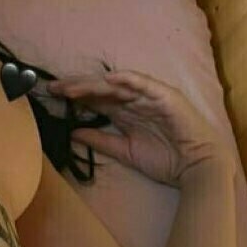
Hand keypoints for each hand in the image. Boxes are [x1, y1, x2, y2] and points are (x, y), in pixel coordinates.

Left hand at [47, 69, 233, 186]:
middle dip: (77, 87)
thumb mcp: (124, 151)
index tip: (51, 97)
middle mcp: (134, 101)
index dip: (74, 97)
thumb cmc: (164, 159)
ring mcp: (149, 96)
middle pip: (101, 89)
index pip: (95, 100)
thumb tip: (72, 133)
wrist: (195, 167)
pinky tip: (108, 80)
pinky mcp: (165, 96)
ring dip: (93, 84)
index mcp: (125, 113)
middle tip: (52, 87)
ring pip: (116, 85)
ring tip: (70, 87)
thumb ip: (99, 141)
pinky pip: (143, 84)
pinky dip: (127, 80)